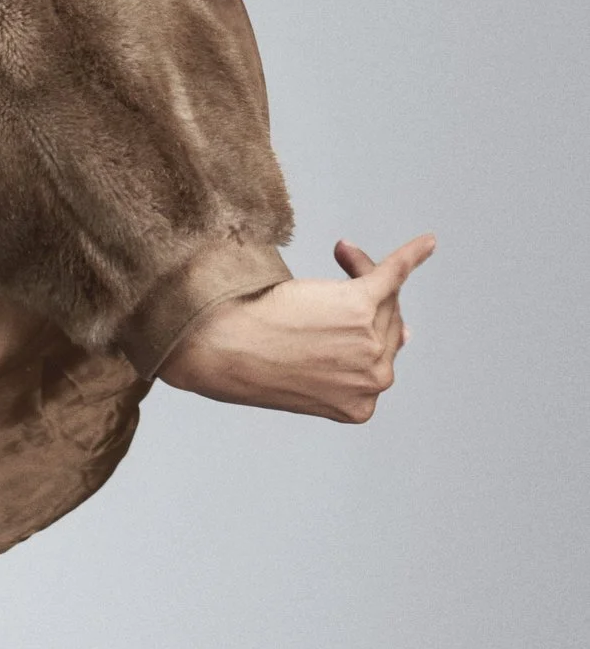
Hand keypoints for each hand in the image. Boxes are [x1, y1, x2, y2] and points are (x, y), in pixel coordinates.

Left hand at [158, 238, 435, 418]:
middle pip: (385, 325)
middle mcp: (375, 378)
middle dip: (359, 300)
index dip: (357, 330)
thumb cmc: (252, 362)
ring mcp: (369, 343)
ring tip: (340, 253)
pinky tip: (427, 243)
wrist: (222, 351)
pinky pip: (394, 272)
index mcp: (362, 405)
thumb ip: (355, 361)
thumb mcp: (310, 374)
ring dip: (363, 271)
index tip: (338, 319)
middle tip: (329, 280)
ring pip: (383, 297)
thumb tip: (407, 334)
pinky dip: (410, 256)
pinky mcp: (359, 305)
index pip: (376, 358)